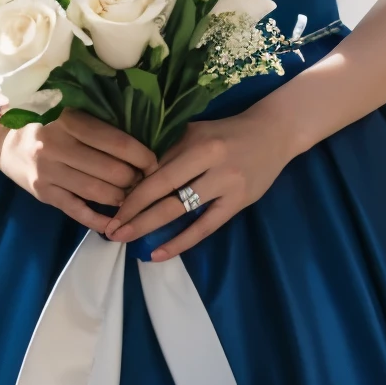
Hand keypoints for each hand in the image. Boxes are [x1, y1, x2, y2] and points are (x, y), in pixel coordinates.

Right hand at [0, 109, 157, 232]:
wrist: (4, 141)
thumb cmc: (48, 125)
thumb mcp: (71, 115)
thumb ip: (99, 126)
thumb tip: (142, 145)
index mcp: (70, 121)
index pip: (116, 142)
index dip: (142, 155)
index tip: (154, 163)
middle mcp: (58, 146)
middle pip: (111, 170)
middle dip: (135, 180)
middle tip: (145, 182)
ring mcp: (49, 172)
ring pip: (97, 193)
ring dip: (121, 199)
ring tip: (132, 197)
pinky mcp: (44, 193)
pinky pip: (78, 211)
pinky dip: (99, 220)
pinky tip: (114, 225)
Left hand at [105, 109, 293, 260]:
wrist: (273, 132)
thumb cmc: (226, 131)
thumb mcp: (195, 131)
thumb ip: (169, 151)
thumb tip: (135, 176)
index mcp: (198, 144)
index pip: (159, 174)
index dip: (134, 195)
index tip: (113, 210)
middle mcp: (212, 164)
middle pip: (167, 195)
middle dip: (136, 215)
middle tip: (112, 232)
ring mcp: (228, 186)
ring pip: (183, 212)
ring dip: (152, 228)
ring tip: (129, 242)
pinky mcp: (239, 203)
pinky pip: (206, 227)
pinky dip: (181, 242)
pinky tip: (160, 254)